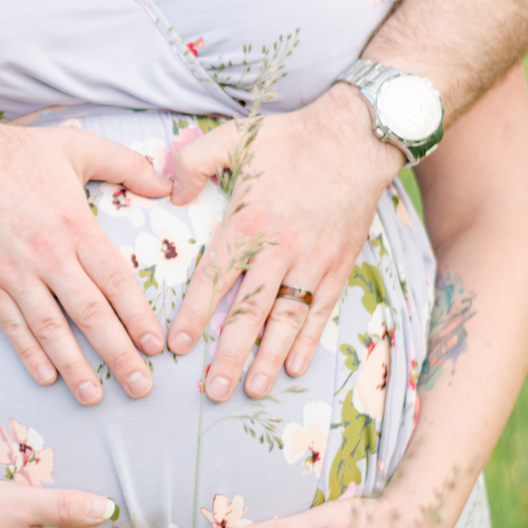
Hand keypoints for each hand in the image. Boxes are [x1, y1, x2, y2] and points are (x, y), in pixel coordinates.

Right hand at [0, 122, 169, 405]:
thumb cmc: (17, 153)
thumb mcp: (79, 146)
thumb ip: (128, 164)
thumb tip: (169, 187)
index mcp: (75, 225)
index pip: (116, 281)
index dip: (138, 317)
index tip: (157, 346)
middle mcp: (46, 254)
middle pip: (90, 314)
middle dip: (118, 354)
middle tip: (142, 386)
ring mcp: (12, 273)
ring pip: (50, 330)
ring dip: (75, 367)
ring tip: (96, 397)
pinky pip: (11, 326)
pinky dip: (30, 354)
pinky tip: (47, 377)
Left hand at [166, 85, 402, 401]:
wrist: (357, 137)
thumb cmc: (291, 138)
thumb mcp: (234, 136)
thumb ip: (193, 162)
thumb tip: (170, 193)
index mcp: (249, 222)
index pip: (214, 279)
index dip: (194, 315)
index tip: (178, 345)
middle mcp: (280, 249)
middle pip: (249, 312)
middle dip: (229, 354)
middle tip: (213, 390)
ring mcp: (313, 262)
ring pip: (286, 320)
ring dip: (269, 358)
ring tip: (253, 389)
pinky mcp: (339, 266)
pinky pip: (321, 311)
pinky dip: (309, 341)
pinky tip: (295, 367)